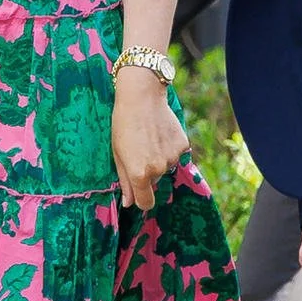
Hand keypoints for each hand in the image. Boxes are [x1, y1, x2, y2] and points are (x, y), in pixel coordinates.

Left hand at [111, 70, 187, 210]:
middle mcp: (158, 169)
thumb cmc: (123, 124)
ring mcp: (173, 157)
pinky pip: (175, 154)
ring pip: (165, 167)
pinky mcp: (183, 145)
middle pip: (154, 181)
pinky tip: (160, 132)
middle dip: (147, 171)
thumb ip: (125, 181)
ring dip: (158, 158)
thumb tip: (128, 203)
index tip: (138, 193)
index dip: (141, 199)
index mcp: (139, 174)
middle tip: (138, 149)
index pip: (146, 203)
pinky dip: (168, 147)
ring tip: (148, 137)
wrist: (142, 97)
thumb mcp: (117, 153)